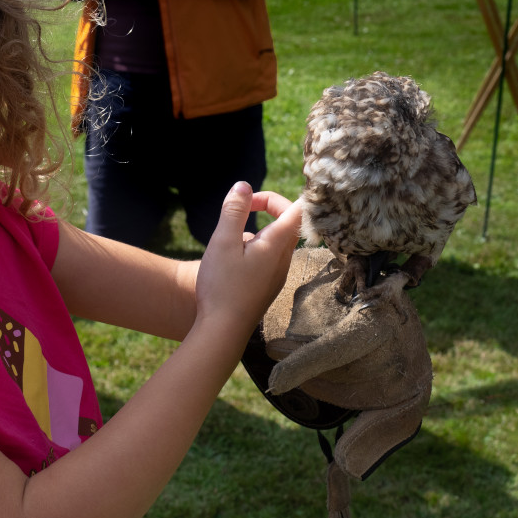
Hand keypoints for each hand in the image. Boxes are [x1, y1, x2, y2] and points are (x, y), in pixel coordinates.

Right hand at [195, 182, 301, 335]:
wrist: (223, 331)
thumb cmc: (222, 286)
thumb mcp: (223, 241)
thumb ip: (234, 211)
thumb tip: (243, 186)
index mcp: (277, 245)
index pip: (295, 209)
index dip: (275, 197)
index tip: (249, 201)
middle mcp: (284, 259)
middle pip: (288, 223)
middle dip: (266, 209)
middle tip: (240, 211)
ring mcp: (277, 274)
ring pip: (277, 241)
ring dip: (258, 230)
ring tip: (232, 239)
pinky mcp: (268, 286)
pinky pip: (269, 257)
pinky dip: (254, 248)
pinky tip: (232, 261)